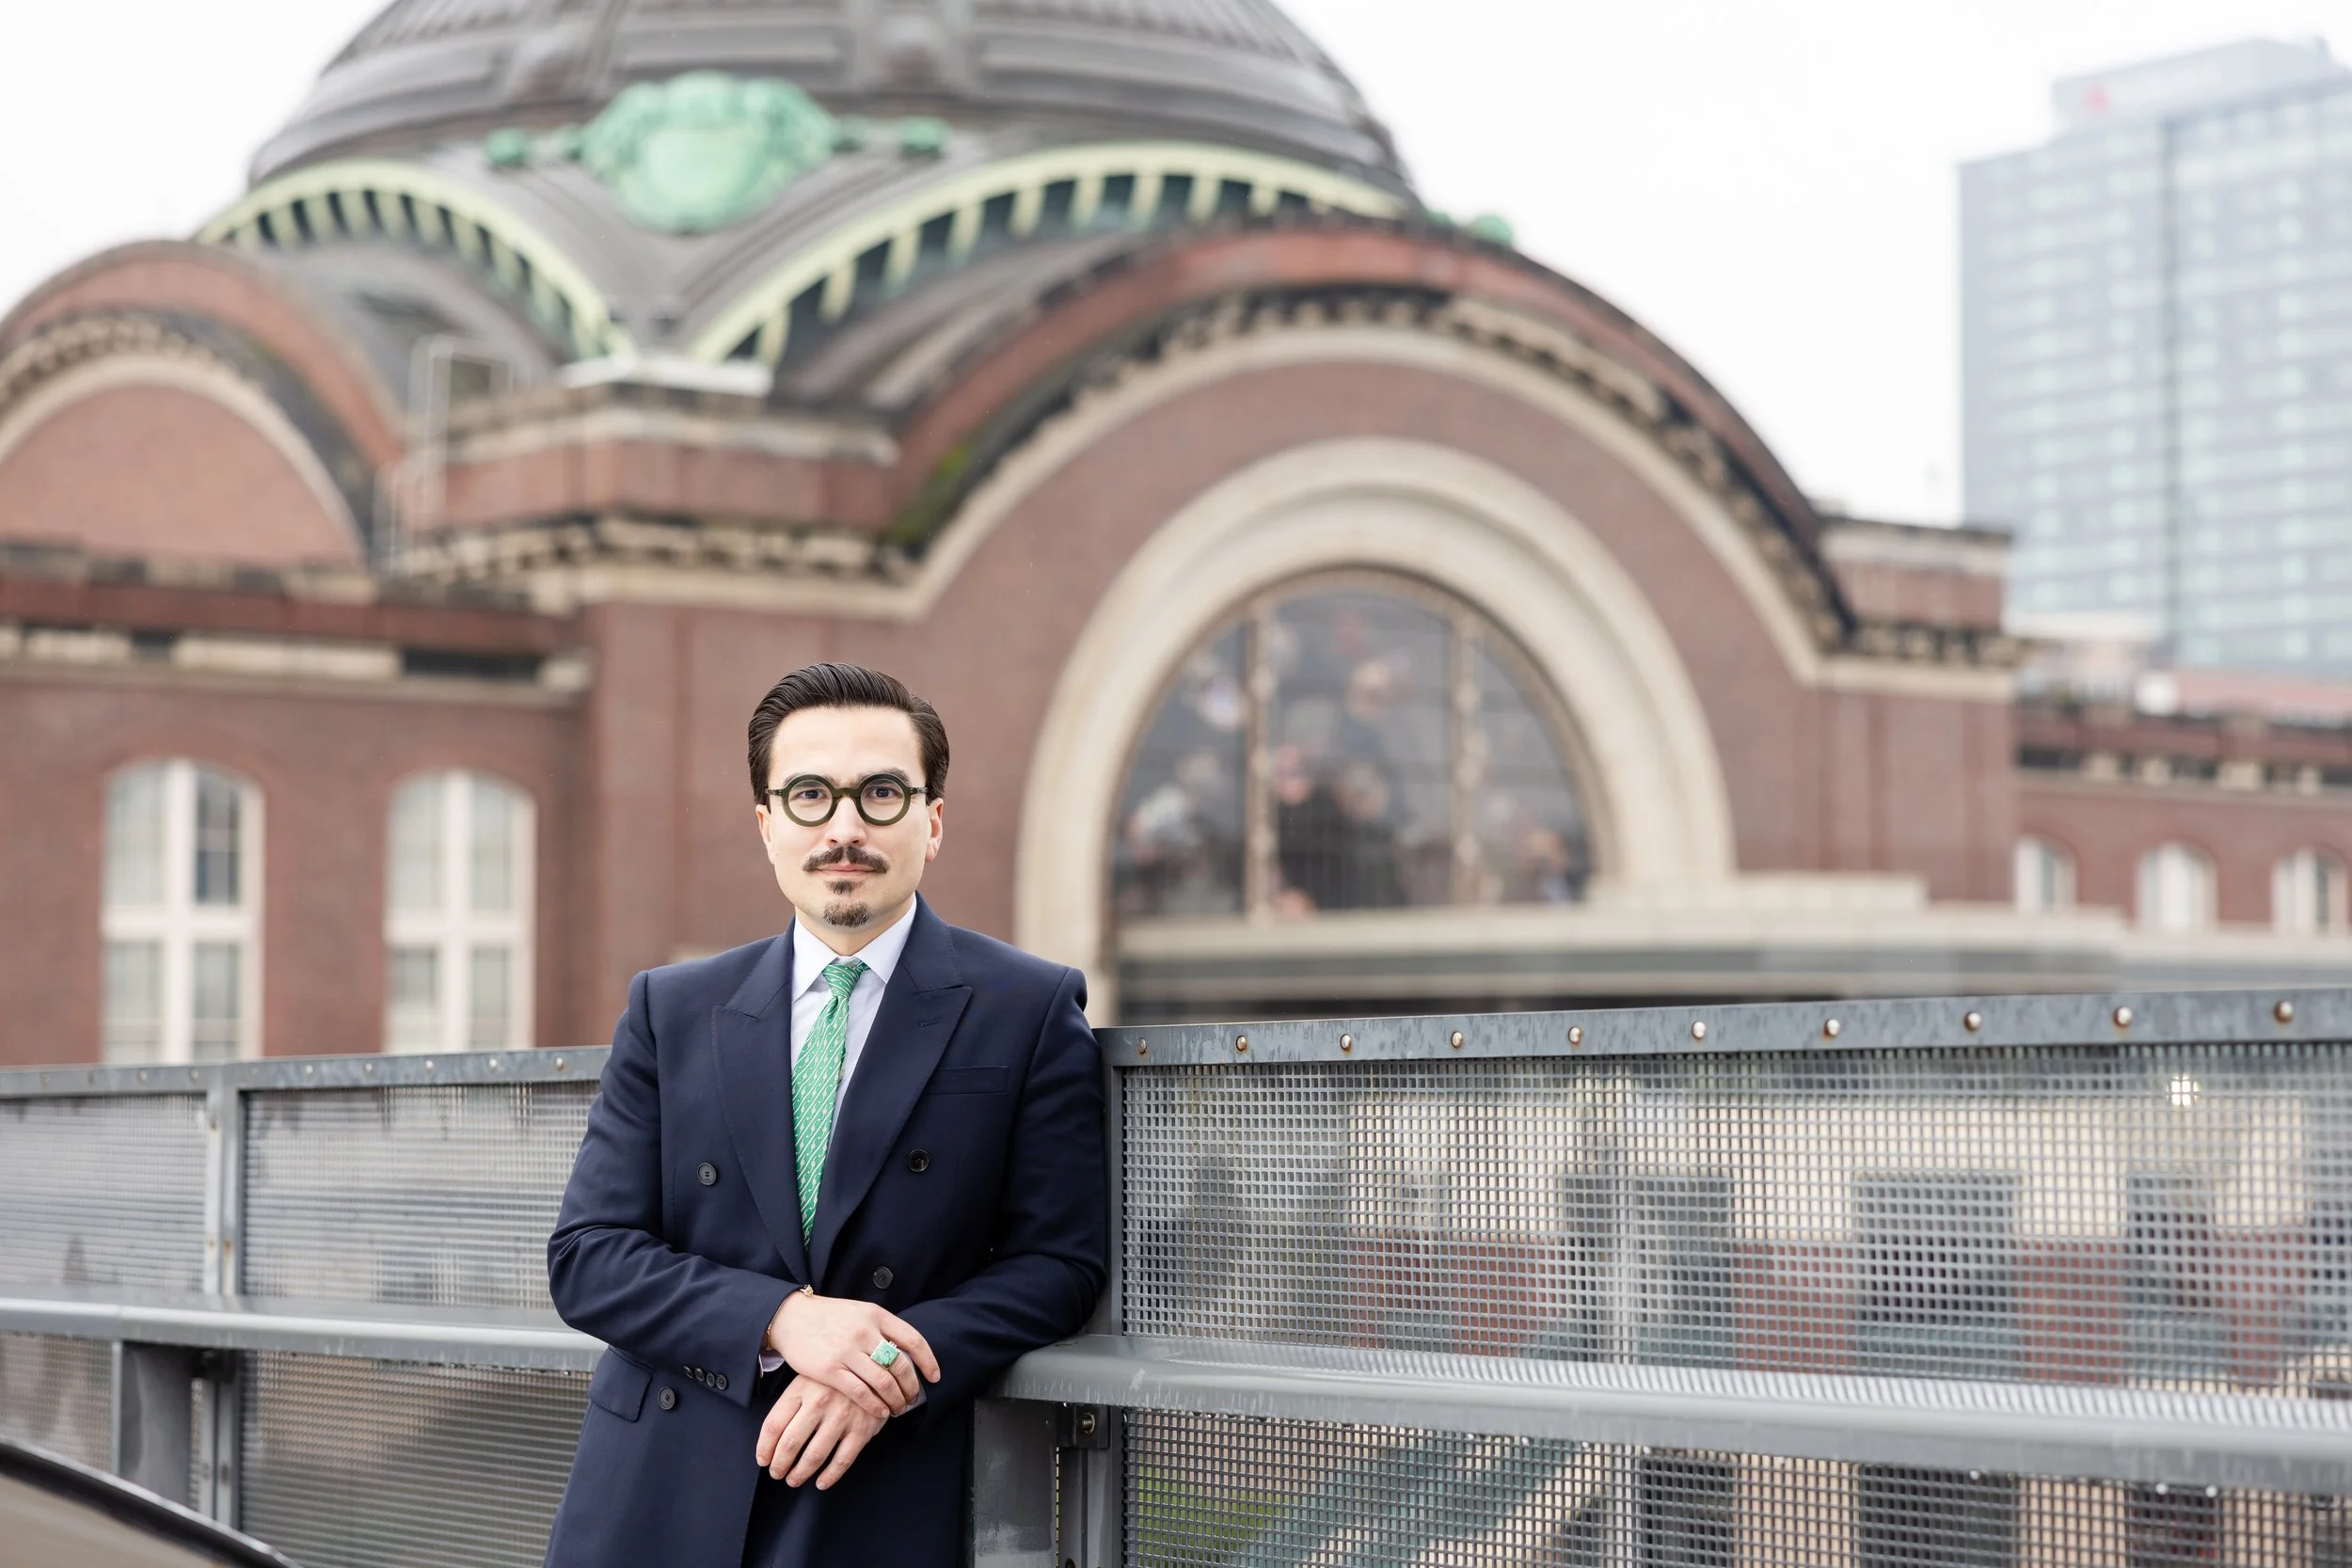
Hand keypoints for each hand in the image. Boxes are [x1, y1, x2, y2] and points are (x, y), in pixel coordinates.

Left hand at [756, 1375, 884, 1488]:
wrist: (876, 1367)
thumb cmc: (834, 1378)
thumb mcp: (809, 1379)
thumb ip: (791, 1404)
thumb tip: (770, 1441)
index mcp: (801, 1389)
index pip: (773, 1424)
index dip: (764, 1448)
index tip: (763, 1460)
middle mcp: (819, 1402)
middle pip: (790, 1443)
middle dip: (780, 1464)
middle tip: (777, 1473)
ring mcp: (842, 1416)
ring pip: (814, 1455)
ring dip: (800, 1473)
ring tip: (794, 1480)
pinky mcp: (862, 1428)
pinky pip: (843, 1460)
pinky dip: (830, 1476)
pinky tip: (821, 1483)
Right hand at [763, 1291, 940, 1419]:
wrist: (791, 1317)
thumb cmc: (829, 1317)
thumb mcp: (860, 1312)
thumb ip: (882, 1329)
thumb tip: (907, 1351)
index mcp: (876, 1315)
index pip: (913, 1340)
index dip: (927, 1361)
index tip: (934, 1377)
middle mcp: (864, 1331)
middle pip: (900, 1365)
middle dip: (911, 1387)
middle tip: (913, 1399)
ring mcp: (847, 1351)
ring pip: (883, 1382)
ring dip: (895, 1400)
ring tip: (898, 1408)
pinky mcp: (830, 1370)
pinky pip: (860, 1392)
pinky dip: (875, 1405)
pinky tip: (881, 1412)